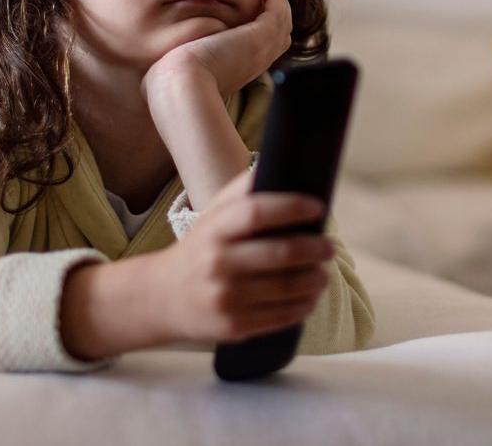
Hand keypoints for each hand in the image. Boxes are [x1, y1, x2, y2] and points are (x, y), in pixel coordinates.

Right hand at [143, 170, 334, 344]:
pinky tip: (311, 297)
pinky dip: (304, 306)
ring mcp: (226, 297)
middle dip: (314, 249)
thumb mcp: (212, 216)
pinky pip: (280, 316)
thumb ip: (242, 191)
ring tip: (323, 274)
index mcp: (214, 229)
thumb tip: (280, 165)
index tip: (318, 207)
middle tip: (329, 247)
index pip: (257, 212)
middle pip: (280, 253)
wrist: (162, 297)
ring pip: (286, 288)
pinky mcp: (234, 326)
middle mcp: (218, 263)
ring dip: (315, 280)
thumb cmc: (200, 249)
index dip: (292, 207)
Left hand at [146, 0, 292, 100]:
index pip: (261, 45)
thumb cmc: (170, 84)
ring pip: (282, 19)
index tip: (242, 5)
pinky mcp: (261, 36)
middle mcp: (256, 61)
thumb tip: (156, 69)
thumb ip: (174, 66)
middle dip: (270, 8)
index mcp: (239, 69)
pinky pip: (279, 9)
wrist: (180, 88)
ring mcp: (262, 49)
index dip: (256, 25)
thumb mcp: (176, 72)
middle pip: (278, 31)